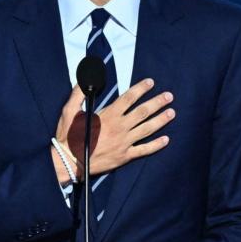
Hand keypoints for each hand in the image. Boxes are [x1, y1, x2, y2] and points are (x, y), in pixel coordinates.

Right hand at [53, 78, 173, 179]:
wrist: (69, 162)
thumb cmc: (68, 137)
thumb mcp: (69, 112)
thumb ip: (77, 94)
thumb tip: (84, 80)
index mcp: (108, 116)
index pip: (129, 98)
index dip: (141, 89)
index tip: (151, 82)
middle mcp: (119, 128)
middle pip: (143, 112)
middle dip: (157, 102)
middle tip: (169, 96)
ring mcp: (124, 143)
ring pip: (147, 129)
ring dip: (161, 120)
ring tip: (172, 112)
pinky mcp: (124, 156)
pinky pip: (144, 150)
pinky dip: (156, 145)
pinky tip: (166, 140)